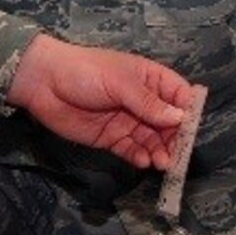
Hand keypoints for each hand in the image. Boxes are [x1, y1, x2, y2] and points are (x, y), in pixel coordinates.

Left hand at [6, 35, 191, 170]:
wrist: (43, 83)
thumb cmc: (85, 72)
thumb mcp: (120, 83)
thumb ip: (148, 103)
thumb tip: (180, 117)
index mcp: (149, 79)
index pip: (179, 95)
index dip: (188, 112)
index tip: (191, 129)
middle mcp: (142, 102)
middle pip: (169, 123)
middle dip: (175, 139)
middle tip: (177, 155)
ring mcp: (127, 121)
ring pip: (152, 140)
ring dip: (159, 151)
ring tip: (161, 162)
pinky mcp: (111, 138)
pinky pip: (131, 150)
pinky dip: (139, 156)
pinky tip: (143, 161)